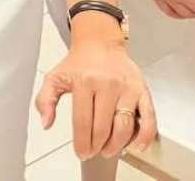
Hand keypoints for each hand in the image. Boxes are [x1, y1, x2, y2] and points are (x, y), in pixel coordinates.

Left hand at [35, 35, 156, 160]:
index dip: (82, 142)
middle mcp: (107, 84)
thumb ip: (45, 99)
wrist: (100, 42)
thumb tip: (46, 122)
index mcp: (85, 81)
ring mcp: (127, 88)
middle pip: (103, 127)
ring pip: (125, 126)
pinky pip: (149, 118)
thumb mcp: (55, 77)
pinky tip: (137, 145)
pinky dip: (145, 136)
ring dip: (117, 145)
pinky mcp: (143, 90)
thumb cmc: (78, 63)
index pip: (82, 121)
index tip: (81, 152)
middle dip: (97, 146)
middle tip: (94, 152)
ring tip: (109, 150)